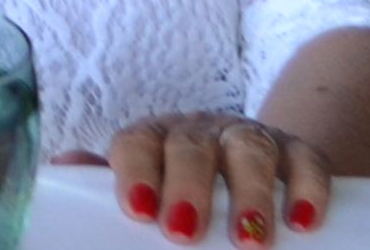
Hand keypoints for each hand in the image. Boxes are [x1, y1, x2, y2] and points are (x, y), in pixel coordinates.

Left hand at [110, 112, 328, 243]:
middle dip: (188, 188)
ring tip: (250, 240)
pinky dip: (307, 189)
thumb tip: (61, 172)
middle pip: (191, 147)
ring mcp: (250, 137)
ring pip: (249, 151)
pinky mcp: (298, 152)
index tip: (137, 211)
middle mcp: (200, 131)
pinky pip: (307, 161)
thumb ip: (106, 183)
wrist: (253, 160)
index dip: (135, 173)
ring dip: (249, 195)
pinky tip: (304, 221)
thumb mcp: (150, 185)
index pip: (136, 144)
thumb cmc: (184, 185)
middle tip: (184, 232)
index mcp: (155, 139)